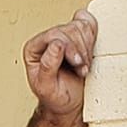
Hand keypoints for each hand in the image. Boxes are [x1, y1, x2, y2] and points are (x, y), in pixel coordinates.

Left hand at [24, 8, 96, 122]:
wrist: (69, 103)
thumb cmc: (56, 97)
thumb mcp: (48, 88)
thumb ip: (48, 66)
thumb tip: (56, 44)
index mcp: (34, 49)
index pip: (54, 35)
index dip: (69, 48)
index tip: (77, 63)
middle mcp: (47, 39)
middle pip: (69, 29)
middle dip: (80, 50)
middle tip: (81, 69)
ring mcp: (63, 34)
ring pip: (80, 26)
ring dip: (87, 48)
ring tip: (83, 66)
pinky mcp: (77, 34)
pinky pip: (88, 23)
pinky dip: (92, 37)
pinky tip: (88, 53)